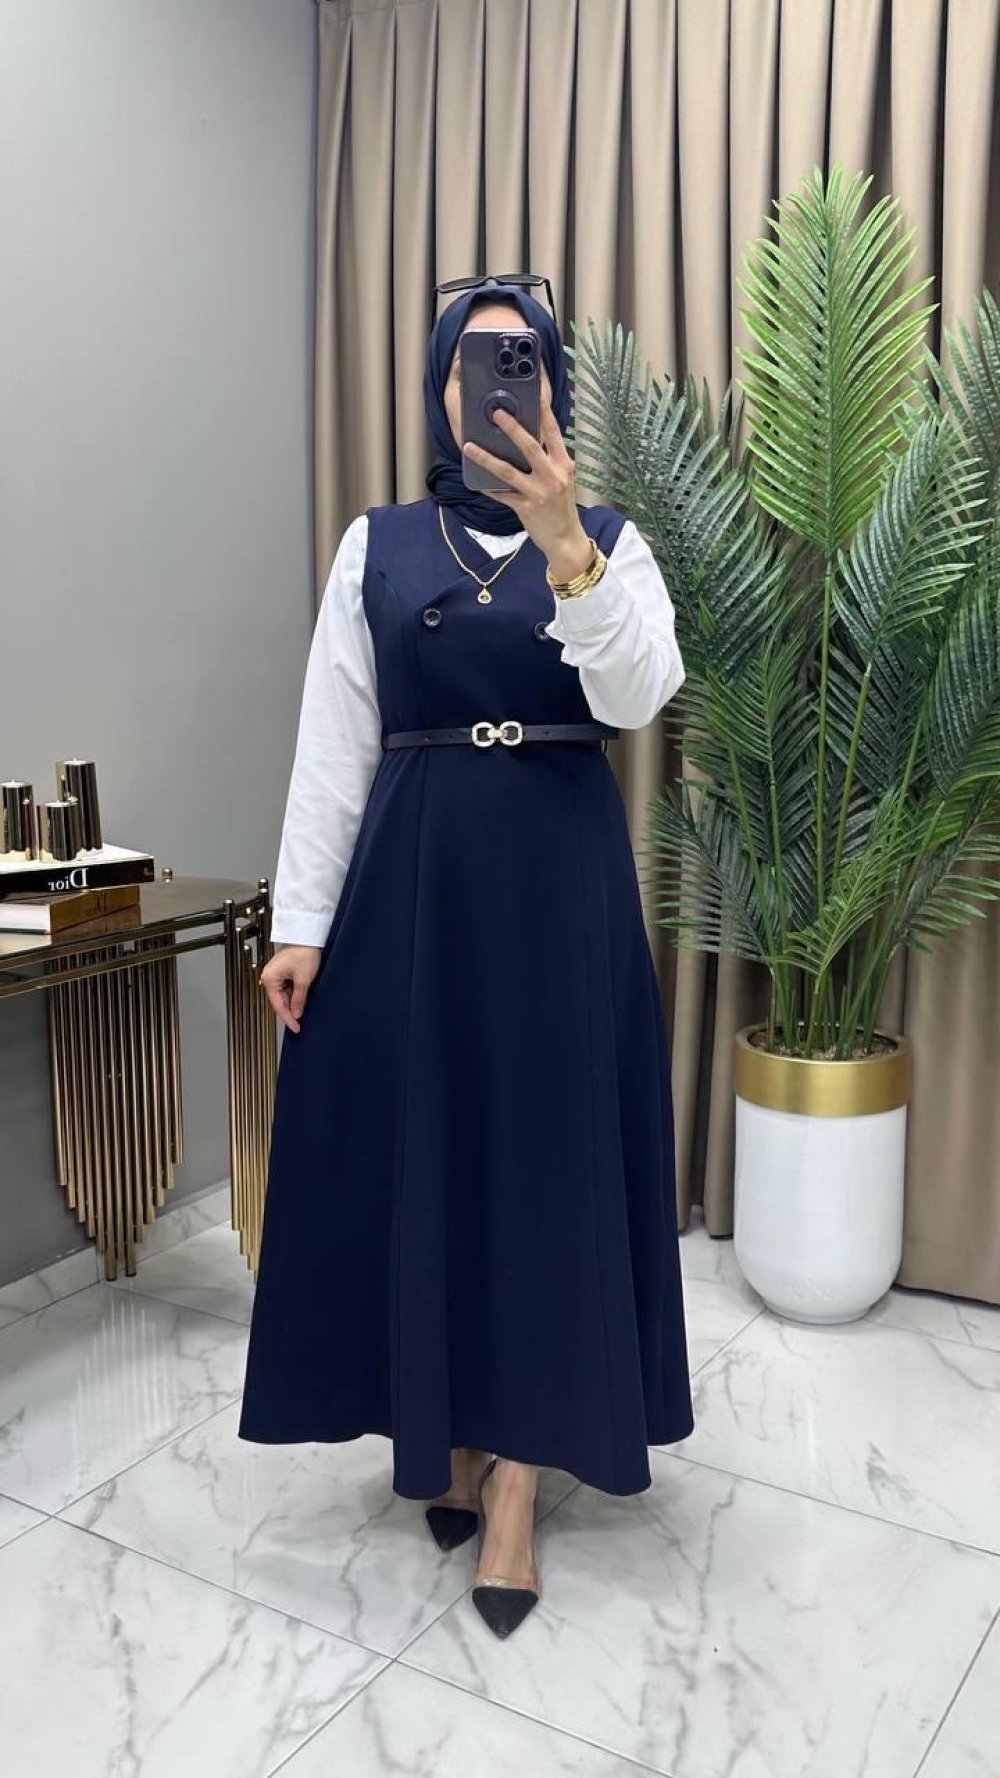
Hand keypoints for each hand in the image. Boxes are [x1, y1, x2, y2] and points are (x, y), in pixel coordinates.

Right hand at [260, 944, 321, 1033]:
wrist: (307, 936)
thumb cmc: (303, 951)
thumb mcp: (303, 979)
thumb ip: (299, 999)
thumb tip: (296, 1013)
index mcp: (270, 979)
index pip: (278, 1006)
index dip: (288, 1019)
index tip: (296, 1028)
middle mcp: (269, 977)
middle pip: (280, 1001)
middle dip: (291, 1012)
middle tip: (300, 1024)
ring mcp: (276, 974)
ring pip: (284, 995)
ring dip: (294, 1003)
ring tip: (304, 1011)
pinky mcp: (283, 971)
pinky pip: (287, 988)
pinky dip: (295, 995)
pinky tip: (302, 999)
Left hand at [462, 386, 593, 581]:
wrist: (566, 539)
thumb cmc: (562, 507)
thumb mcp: (562, 478)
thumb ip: (549, 460)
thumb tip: (527, 440)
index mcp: (563, 464)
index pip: (554, 431)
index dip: (545, 410)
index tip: (536, 391)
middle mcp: (553, 475)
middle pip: (530, 446)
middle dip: (512, 428)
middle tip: (497, 412)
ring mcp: (539, 492)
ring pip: (508, 470)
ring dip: (486, 457)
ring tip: (470, 446)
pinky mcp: (526, 507)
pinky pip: (502, 494)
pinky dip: (489, 487)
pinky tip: (476, 480)